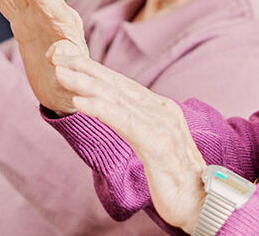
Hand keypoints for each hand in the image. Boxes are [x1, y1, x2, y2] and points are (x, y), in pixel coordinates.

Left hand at [51, 47, 210, 229]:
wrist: (202, 203)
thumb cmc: (175, 179)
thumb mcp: (154, 145)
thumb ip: (138, 126)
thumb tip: (116, 116)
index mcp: (160, 109)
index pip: (122, 85)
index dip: (95, 70)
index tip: (67, 59)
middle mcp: (162, 111)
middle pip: (117, 85)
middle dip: (85, 69)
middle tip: (57, 56)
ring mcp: (161, 126)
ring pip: (116, 99)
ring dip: (86, 84)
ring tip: (61, 74)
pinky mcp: (157, 145)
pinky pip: (123, 122)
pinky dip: (100, 109)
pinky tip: (79, 103)